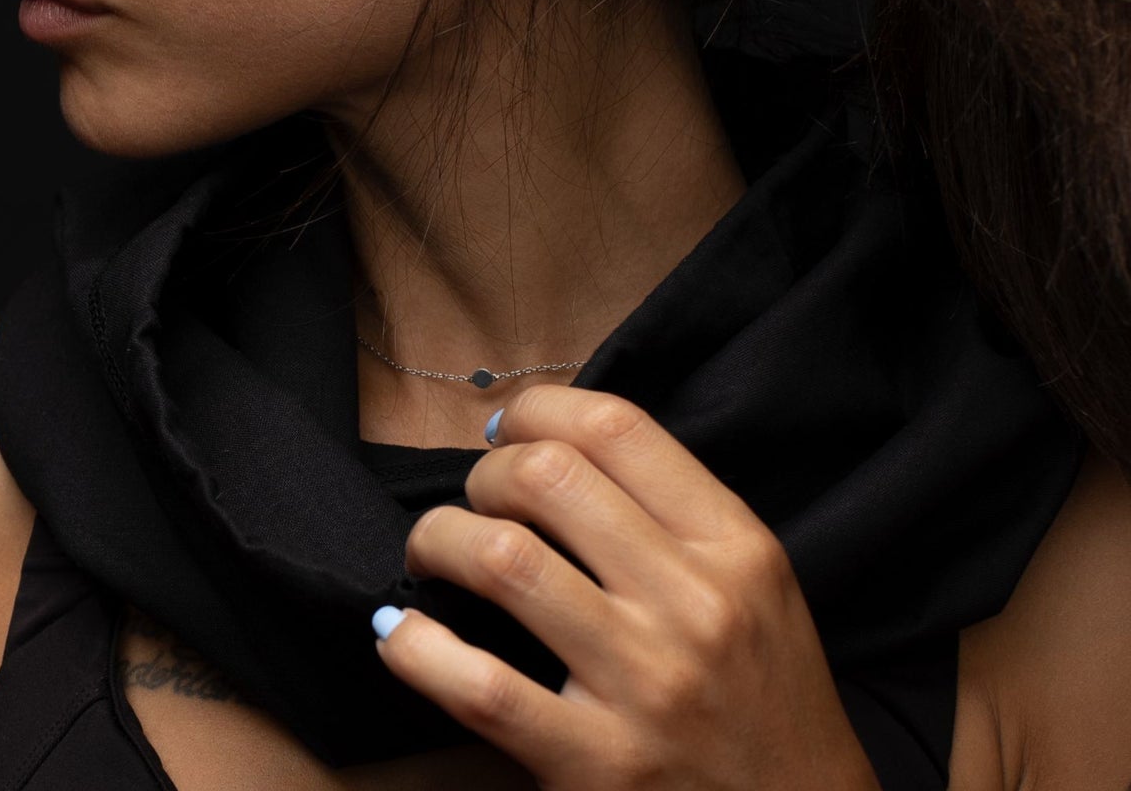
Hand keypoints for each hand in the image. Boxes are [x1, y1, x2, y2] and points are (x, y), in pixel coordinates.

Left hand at [373, 387, 881, 789]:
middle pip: (547, 476)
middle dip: (485, 472)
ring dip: (439, 540)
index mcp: (735, 549)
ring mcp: (644, 687)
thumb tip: (547, 442)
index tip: (505, 426)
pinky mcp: (597, 766)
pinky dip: (417, 649)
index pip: (615, 428)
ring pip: (502, 559)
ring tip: (433, 552)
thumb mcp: (754, 586)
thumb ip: (671, 512)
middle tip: (476, 499)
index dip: (536, 407)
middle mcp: (694, 607)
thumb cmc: (763, 699)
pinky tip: (400, 634)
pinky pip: (479, 686)